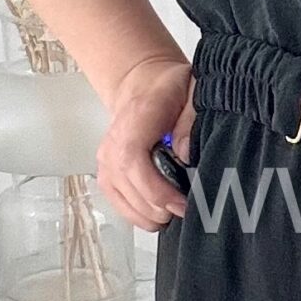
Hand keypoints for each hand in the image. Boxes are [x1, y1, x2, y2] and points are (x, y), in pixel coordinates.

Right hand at [97, 50, 194, 231]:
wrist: (144, 86)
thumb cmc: (169, 90)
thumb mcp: (193, 91)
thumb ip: (191, 119)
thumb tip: (184, 152)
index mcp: (137, 116)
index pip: (131, 158)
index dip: (155, 188)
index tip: (179, 203)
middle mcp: (115, 139)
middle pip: (127, 184)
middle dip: (158, 207)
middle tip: (185, 210)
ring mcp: (107, 158)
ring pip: (121, 198)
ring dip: (150, 214)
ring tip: (174, 211)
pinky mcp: (107, 173)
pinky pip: (117, 202)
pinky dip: (138, 215)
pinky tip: (158, 213)